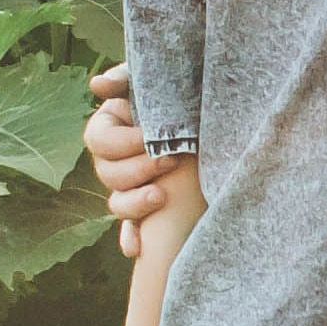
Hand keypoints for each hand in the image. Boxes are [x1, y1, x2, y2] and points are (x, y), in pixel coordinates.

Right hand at [85, 65, 175, 252]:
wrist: (229, 120)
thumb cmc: (189, 91)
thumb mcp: (162, 79)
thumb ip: (129, 77)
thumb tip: (97, 86)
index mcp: (116, 126)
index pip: (98, 139)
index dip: (121, 142)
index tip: (149, 138)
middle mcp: (120, 158)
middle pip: (106, 173)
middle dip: (135, 170)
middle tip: (170, 162)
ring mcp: (135, 186)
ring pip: (116, 203)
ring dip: (134, 203)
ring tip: (161, 196)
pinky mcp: (154, 209)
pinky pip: (133, 231)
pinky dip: (132, 238)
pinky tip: (137, 248)